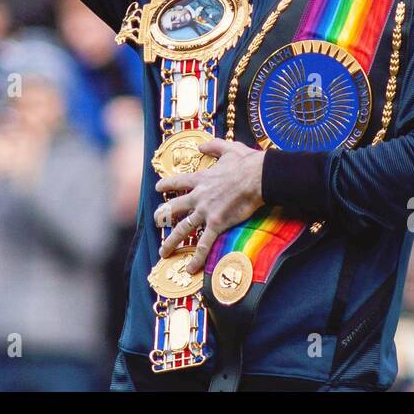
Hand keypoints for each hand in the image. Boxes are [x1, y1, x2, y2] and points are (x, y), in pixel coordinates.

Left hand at [154, 138, 264, 273]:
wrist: (257, 177)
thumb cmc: (246, 162)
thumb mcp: (228, 148)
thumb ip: (213, 146)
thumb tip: (202, 144)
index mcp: (201, 179)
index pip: (177, 182)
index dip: (166, 185)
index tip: (158, 188)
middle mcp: (198, 196)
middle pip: (173, 208)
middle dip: (162, 216)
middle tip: (155, 221)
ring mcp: (205, 212)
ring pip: (182, 229)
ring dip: (171, 242)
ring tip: (163, 252)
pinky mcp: (217, 224)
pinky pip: (203, 244)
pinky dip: (196, 258)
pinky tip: (190, 269)